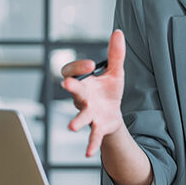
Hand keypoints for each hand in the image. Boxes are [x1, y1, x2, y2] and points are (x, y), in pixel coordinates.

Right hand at [61, 29, 126, 156]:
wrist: (114, 114)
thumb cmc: (109, 91)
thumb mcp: (115, 72)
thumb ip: (115, 54)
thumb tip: (118, 31)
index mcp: (84, 82)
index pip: (71, 72)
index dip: (78, 67)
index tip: (91, 65)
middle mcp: (82, 98)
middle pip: (74, 91)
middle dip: (71, 88)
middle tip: (67, 84)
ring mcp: (88, 113)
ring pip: (80, 116)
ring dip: (76, 121)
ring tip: (72, 127)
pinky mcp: (97, 127)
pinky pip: (92, 136)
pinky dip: (90, 144)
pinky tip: (87, 153)